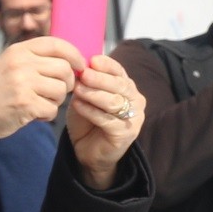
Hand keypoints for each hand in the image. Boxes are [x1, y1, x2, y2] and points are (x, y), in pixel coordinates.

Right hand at [0, 37, 84, 143]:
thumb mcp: (12, 64)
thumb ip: (37, 59)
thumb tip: (72, 61)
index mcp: (19, 50)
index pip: (57, 44)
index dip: (74, 54)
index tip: (80, 66)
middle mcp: (22, 63)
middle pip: (64, 69)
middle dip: (67, 83)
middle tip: (56, 92)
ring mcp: (23, 83)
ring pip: (61, 90)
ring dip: (56, 101)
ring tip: (40, 103)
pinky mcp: (25, 104)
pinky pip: (53, 109)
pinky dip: (46, 115)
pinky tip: (33, 114)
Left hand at [62, 54, 145, 190]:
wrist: (89, 151)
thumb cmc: (88, 121)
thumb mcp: (86, 97)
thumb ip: (87, 83)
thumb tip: (80, 66)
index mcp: (127, 87)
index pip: (120, 71)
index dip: (107, 65)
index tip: (92, 60)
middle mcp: (135, 100)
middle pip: (119, 85)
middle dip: (100, 78)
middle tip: (83, 74)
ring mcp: (133, 118)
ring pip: (114, 102)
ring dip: (94, 94)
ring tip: (77, 90)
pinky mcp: (126, 134)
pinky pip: (107, 120)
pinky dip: (91, 111)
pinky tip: (77, 106)